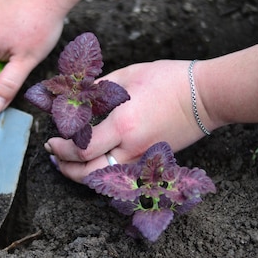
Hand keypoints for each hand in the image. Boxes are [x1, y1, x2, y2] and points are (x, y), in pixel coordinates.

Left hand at [45, 60, 212, 182]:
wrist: (206, 96)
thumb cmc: (168, 80)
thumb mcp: (127, 76)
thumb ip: (97, 90)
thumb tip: (74, 100)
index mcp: (124, 125)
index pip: (82, 149)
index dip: (61, 149)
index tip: (51, 140)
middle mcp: (132, 148)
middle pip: (89, 175)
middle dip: (66, 169)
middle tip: (54, 156)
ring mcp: (143, 159)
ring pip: (103, 180)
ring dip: (81, 175)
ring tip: (68, 162)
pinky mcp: (151, 162)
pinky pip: (119, 176)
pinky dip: (101, 174)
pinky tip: (93, 163)